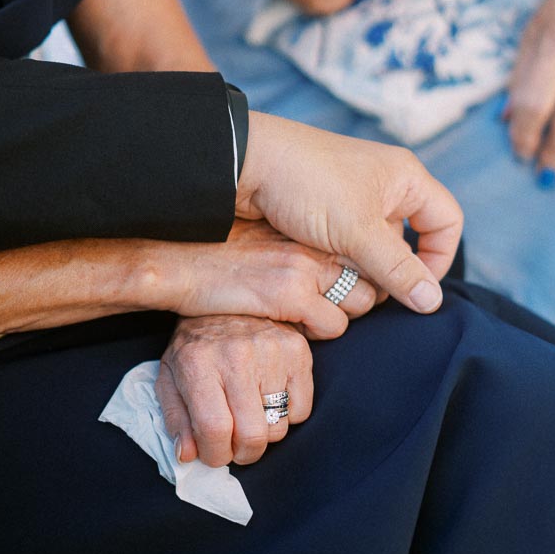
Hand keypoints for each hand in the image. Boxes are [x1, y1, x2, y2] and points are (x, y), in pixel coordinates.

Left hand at [157, 315, 313, 466]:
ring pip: (279, 427)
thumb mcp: (171, 376)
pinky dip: (288, 415)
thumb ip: (176, 419)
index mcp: (198, 363)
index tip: (216, 455)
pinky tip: (271, 399)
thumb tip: (188, 456)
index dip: (216, 454)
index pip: (215, 429)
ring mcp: (272, 351)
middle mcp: (236, 355)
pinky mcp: (298, 350)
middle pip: (252, 435)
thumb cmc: (195, 344)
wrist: (224, 296)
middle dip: (244, 454)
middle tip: (237, 448)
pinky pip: (302, 410)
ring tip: (252, 417)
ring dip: (265, 434)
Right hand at [172, 219, 377, 337]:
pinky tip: (293, 323)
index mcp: (315, 221)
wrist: (181, 261)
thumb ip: (310, 247)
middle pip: (373, 274)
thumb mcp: (275, 239)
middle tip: (332, 303)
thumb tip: (343, 267)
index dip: (364, 272)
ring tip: (311, 313)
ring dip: (342, 313)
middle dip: (361, 295)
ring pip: (361, 301)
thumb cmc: (226, 254)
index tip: (344, 284)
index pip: (370, 246)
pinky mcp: (291, 292)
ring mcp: (307, 264)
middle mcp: (318, 236)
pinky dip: (320, 331)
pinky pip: (335, 325)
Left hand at [237, 114, 462, 316]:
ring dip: (361, 271)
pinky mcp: (327, 216)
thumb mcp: (357, 231)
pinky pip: (348, 249)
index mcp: (405, 178)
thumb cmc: (306, 184)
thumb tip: (432, 303)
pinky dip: (340, 264)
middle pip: (408, 243)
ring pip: (374, 252)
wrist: (243, 164)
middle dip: (390, 272)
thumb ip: (397, 269)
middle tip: (364, 285)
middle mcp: (385, 187)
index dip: (439, 258)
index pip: (447, 222)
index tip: (416, 288)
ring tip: (336, 273)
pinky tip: (321, 269)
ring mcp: (354, 202)